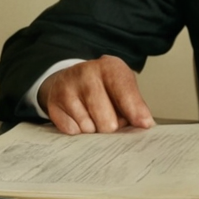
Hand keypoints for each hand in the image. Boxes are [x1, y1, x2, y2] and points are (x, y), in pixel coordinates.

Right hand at [37, 55, 154, 134]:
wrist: (70, 79)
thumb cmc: (104, 87)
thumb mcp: (124, 87)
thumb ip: (136, 105)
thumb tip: (145, 125)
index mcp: (109, 67)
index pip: (126, 93)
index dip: (136, 113)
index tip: (143, 125)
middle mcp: (86, 73)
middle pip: (107, 122)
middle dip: (112, 127)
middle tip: (110, 119)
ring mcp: (67, 88)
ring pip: (89, 129)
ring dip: (94, 129)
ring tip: (93, 116)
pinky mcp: (53, 103)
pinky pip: (72, 131)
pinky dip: (78, 130)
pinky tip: (78, 118)